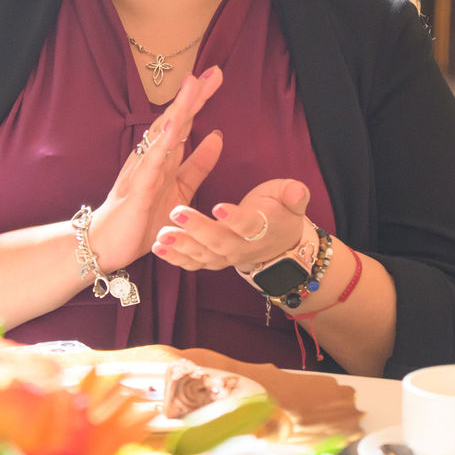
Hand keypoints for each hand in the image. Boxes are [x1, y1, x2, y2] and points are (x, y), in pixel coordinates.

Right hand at [87, 68, 223, 270]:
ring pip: (162, 134)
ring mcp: (143, 170)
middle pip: (174, 120)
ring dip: (179, 109)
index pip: (183, 123)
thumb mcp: (180, 190)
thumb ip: (198, 165)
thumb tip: (218, 136)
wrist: (107, 246)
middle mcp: (151, 157)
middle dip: (194, 96)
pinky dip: (163, 143)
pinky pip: (152, 163)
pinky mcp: (138, 188)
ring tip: (193, 85)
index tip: (216, 76)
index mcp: (163, 158)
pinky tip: (173, 126)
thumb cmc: (141, 218)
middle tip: (213, 71)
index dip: (199, 100)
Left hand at [151, 177, 309, 272]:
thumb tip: (298, 191)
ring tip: (161, 235)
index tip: (218, 207)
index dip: (235, 218)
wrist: (280, 243)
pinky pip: (194, 263)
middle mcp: (243, 247)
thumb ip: (294, 195)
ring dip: (181, 246)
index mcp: (262, 228)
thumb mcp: (291, 197)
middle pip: (220, 241)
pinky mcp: (214, 260)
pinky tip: (157, 248)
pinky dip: (175, 258)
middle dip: (198, 228)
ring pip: (203, 255)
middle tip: (176, 212)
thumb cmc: (281, 211)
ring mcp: (226, 257)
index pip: (248, 225)